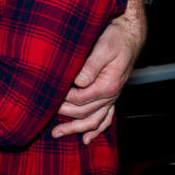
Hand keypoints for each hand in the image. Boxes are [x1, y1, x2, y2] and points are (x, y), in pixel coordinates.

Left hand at [52, 0, 146, 142]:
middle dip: (64, 116)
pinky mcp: (111, 96)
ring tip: (57, 134)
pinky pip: (105, 118)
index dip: (64, 98)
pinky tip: (86, 139)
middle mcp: (111, 95)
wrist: (130, 35)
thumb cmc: (116, 38)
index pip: (81, 98)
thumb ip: (90, 66)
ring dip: (76, 129)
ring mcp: (112, 97)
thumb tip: (77, 81)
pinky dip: (96, 130)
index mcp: (108, 85)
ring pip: (94, 120)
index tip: (48, 95)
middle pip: (85, 112)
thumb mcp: (103, 47)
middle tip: (44, 114)